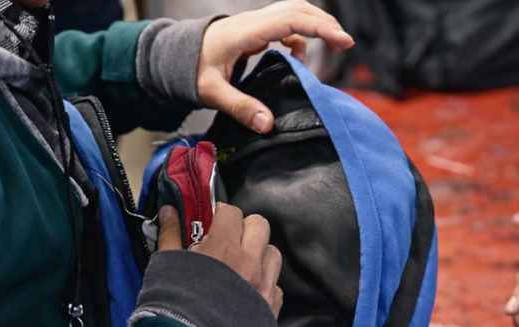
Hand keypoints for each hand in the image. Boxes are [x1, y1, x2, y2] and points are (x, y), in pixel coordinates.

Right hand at [158, 204, 283, 315]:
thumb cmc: (172, 304)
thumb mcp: (165, 265)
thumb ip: (170, 234)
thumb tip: (169, 209)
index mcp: (224, 246)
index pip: (231, 213)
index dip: (220, 217)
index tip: (211, 226)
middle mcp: (250, 262)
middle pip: (261, 226)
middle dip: (244, 229)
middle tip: (228, 243)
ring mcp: (264, 286)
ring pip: (273, 254)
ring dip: (259, 255)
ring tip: (241, 268)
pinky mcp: (271, 310)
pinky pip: (277, 286)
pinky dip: (265, 285)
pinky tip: (248, 294)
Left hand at [198, 1, 353, 132]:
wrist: (173, 56)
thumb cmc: (190, 70)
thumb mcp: (211, 92)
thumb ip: (240, 107)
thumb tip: (267, 124)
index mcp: (245, 31)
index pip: (290, 20)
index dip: (319, 28)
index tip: (342, 41)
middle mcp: (252, 22)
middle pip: (297, 8)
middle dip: (324, 22)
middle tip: (345, 44)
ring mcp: (254, 24)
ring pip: (292, 12)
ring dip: (314, 24)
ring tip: (332, 45)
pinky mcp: (255, 30)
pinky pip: (285, 25)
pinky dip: (300, 36)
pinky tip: (300, 59)